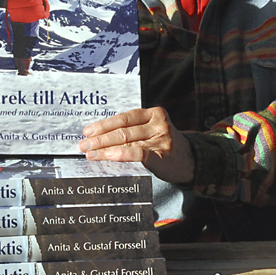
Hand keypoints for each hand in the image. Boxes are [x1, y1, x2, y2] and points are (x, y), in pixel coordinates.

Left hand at [79, 106, 194, 184]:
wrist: (192, 161)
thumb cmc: (165, 146)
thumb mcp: (151, 131)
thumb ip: (132, 130)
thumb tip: (100, 136)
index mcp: (153, 113)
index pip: (124, 117)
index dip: (104, 124)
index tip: (88, 131)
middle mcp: (158, 124)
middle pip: (123, 130)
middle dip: (100, 138)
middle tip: (84, 145)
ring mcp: (161, 139)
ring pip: (127, 141)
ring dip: (104, 148)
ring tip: (90, 153)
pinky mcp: (162, 155)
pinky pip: (138, 153)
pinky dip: (120, 154)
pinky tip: (108, 156)